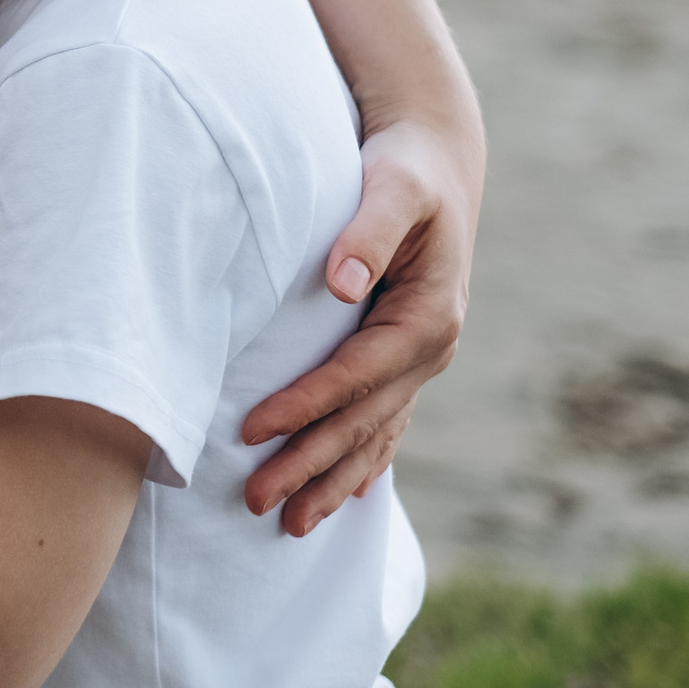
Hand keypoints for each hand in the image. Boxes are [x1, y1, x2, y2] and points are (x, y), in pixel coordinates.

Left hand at [238, 114, 481, 533]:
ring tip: (290, 525)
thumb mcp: (391, 187)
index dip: (305, 406)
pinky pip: (385, 423)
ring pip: (374, 434)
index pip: (355, 376)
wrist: (436, 162)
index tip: (252, 431)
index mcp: (428, 317)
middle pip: (361, 421)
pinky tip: (343, 497)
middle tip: (256, 502)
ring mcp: (421, 360)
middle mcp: (430, 348)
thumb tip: (343, 282)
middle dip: (310, 465)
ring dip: (332, 481)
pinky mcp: (405, 358)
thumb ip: (367, 230)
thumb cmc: (404, 170)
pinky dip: (363, 462)